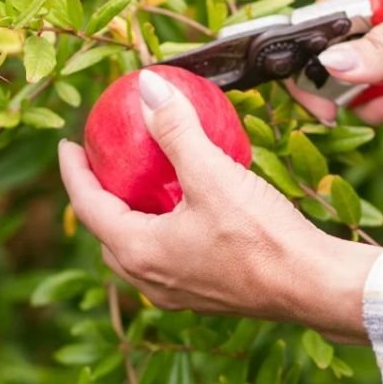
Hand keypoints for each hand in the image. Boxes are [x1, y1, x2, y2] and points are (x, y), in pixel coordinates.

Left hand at [59, 70, 379, 342]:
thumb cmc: (262, 235)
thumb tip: (148, 88)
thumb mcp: (214, 175)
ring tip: (139, 184)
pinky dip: (160, 231)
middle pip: (106, 233)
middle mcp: (148, 279)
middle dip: (98, 197)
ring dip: (129, 218)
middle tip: (102, 163)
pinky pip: (165, 259)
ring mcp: (176, 292)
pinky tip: (185, 209)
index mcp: (138, 252)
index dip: (73, 171)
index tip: (69, 144)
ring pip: (135, 251)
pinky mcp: (203, 296)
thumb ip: (177, 130)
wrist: (313, 286)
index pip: (87, 206)